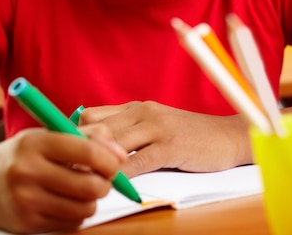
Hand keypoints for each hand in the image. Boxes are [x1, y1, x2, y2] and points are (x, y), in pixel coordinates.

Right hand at [0, 126, 126, 233]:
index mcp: (34, 143)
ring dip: (90, 200)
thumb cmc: (18, 156)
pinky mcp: (26, 224)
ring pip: (84, 208)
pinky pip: (71, 223)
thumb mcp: (45, 136)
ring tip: (79, 190)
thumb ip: (84, 136)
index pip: (86, 152)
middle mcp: (27, 170)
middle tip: (100, 179)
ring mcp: (25, 200)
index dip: (109, 160)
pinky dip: (75, 214)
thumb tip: (120, 153)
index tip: (113, 163)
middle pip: (90, 185)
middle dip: (104, 184)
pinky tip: (62, 202)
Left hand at [79, 102, 252, 177]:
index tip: (62, 151)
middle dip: (78, 149)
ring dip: (96, 162)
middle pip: (97, 128)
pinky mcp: (171, 146)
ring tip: (81, 177)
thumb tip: (93, 143)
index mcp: (135, 107)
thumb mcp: (154, 125)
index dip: (73, 133)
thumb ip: (128, 129)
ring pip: (114, 144)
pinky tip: (113, 184)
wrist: (229, 136)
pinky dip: (123, 175)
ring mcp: (157, 128)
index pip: (92, 115)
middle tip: (63, 168)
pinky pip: (139, 162)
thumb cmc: (189, 134)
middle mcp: (142, 112)